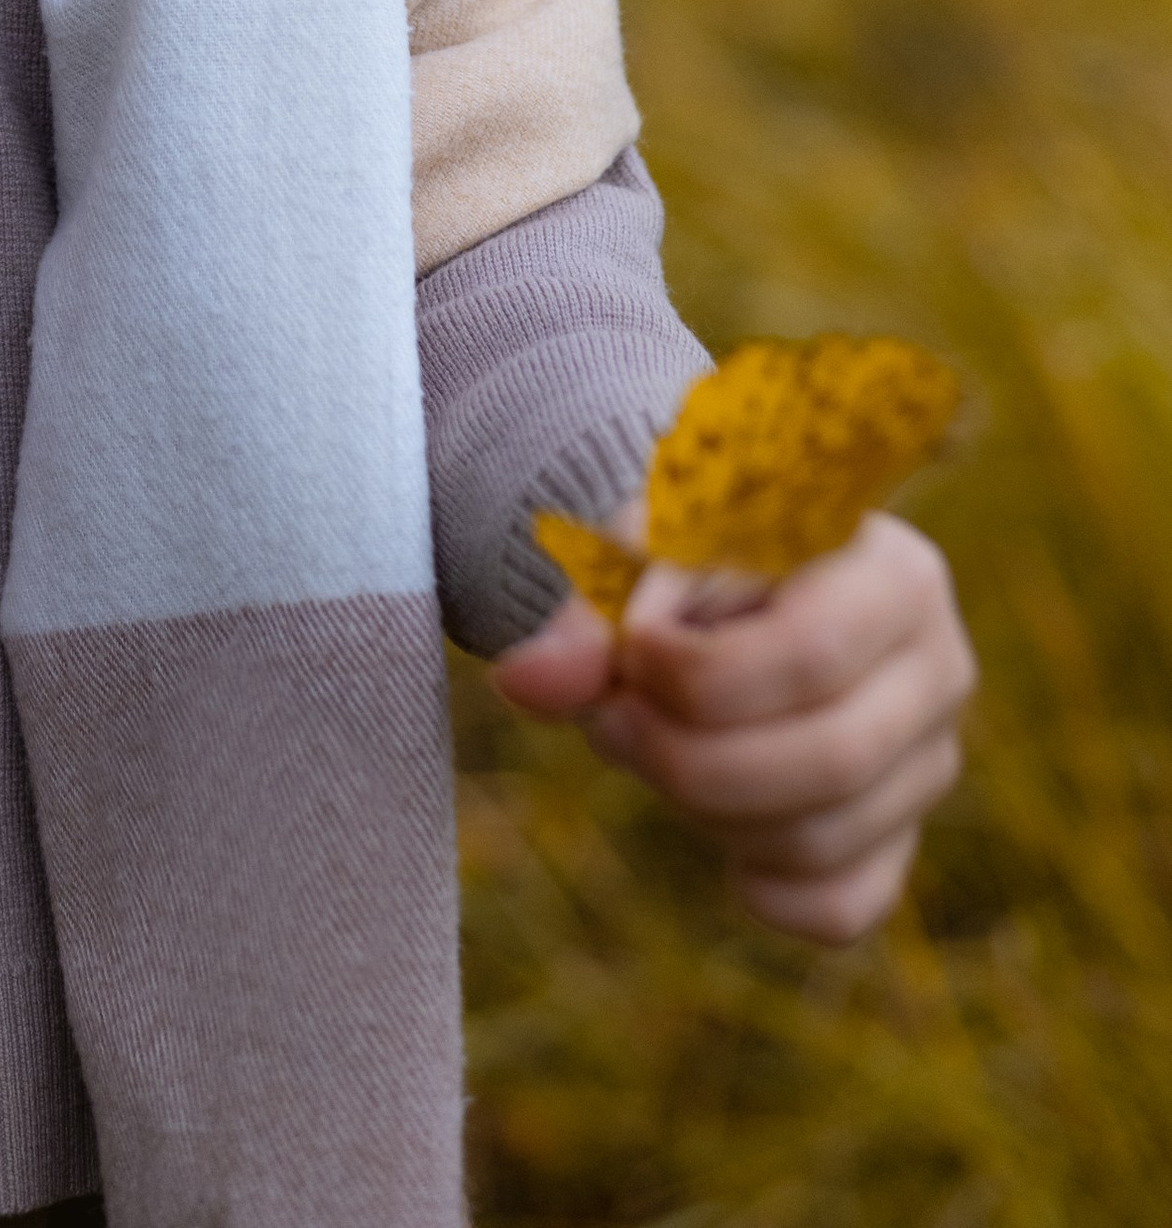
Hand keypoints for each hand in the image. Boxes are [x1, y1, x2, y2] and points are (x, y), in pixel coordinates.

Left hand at [490, 505, 973, 940]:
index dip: (697, 676)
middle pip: (832, 758)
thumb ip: (586, 614)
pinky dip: (762, 886)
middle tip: (612, 722)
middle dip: (689, 757)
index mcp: (892, 567)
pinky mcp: (903, 838)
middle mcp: (940, 666)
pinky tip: (716, 827)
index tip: (628, 651)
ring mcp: (930, 761)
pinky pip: (842, 907)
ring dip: (704, 809)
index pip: (813, 655)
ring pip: (827, 837)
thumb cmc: (685, 555)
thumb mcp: (638, 556)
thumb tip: (523, 684)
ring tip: (647, 746)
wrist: (723, 582)